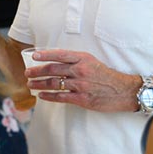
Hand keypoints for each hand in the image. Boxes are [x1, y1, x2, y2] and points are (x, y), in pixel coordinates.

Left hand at [23, 48, 139, 111]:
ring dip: (39, 84)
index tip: (34, 56)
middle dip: (37, 71)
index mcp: (83, 59)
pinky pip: (60, 97)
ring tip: (31, 84)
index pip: (60, 54)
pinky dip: (48, 96)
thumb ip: (76, 62)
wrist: (124, 91)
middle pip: (53, 69)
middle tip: (27, 73)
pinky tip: (41, 95)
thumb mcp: (93, 62)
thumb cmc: (107, 76)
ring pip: (54, 83)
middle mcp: (80, 70)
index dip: (45, 55)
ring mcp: (80, 85)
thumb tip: (56, 62)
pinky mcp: (81, 99)